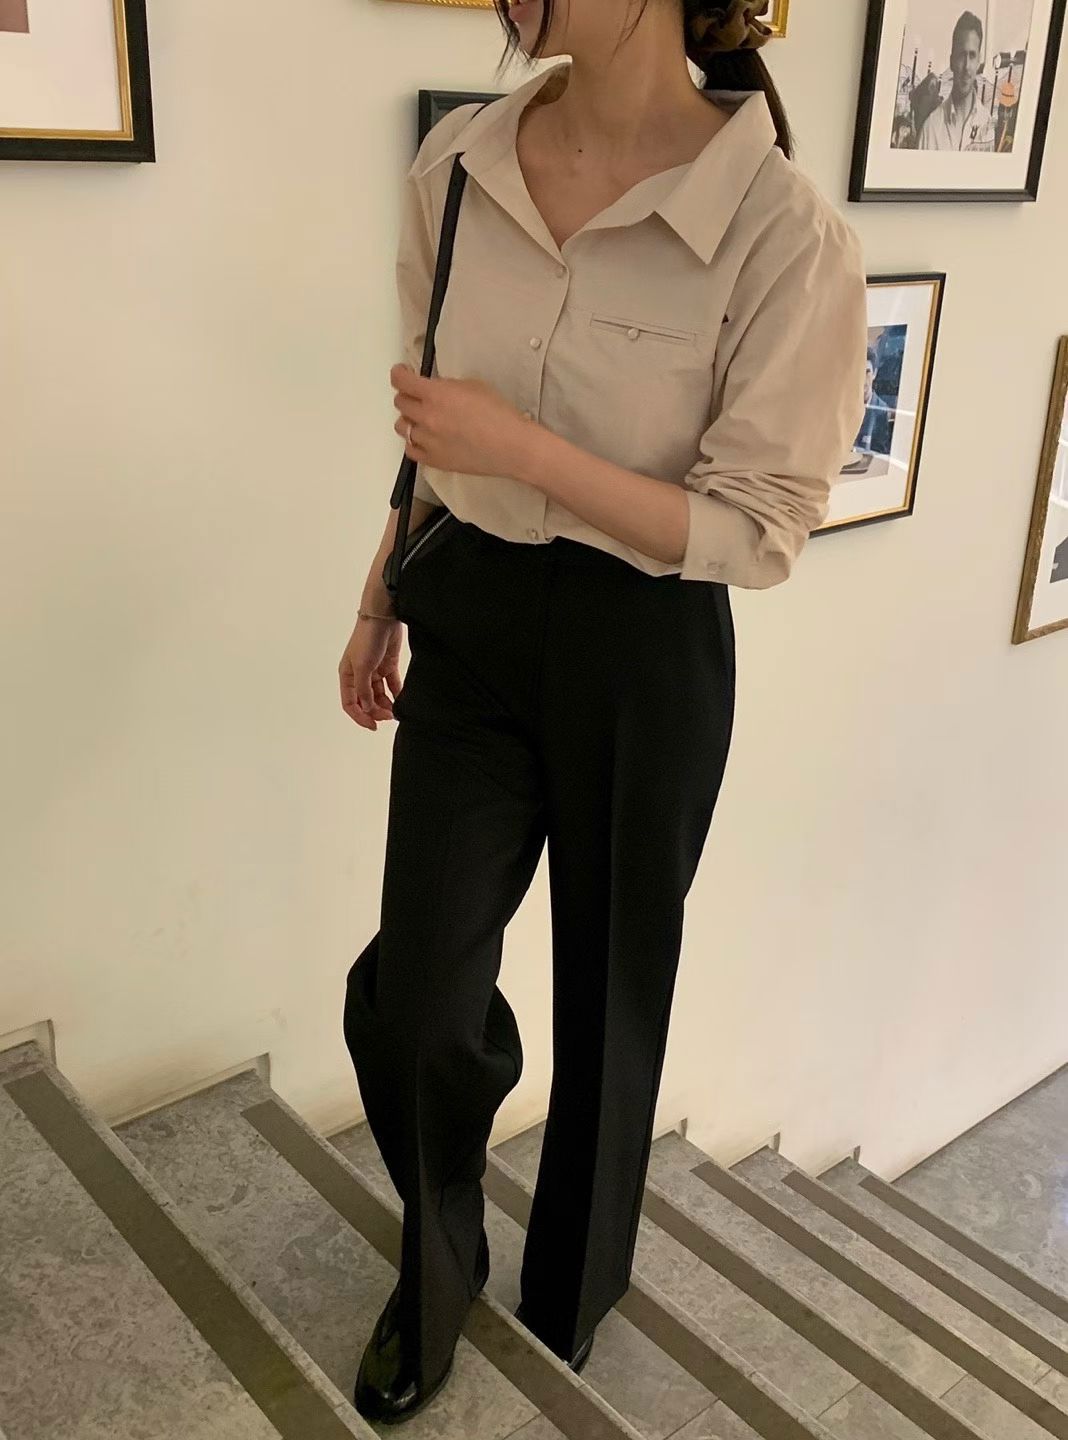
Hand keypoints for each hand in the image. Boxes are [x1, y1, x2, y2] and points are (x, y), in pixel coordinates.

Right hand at [338, 611, 403, 731]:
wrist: (383, 617)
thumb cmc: (367, 639)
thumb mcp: (362, 667)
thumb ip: (363, 690)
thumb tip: (367, 708)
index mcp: (347, 676)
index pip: (350, 703)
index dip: (360, 716)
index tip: (373, 726)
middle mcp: (359, 675)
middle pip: (366, 701)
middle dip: (376, 711)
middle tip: (389, 717)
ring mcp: (374, 670)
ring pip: (379, 695)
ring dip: (386, 704)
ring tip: (396, 711)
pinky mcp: (388, 665)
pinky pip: (392, 685)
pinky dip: (396, 694)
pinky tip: (402, 701)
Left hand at [391, 363, 533, 478]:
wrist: (511, 446)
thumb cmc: (499, 414)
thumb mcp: (473, 386)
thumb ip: (447, 386)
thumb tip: (435, 388)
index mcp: (436, 394)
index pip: (401, 380)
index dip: (399, 374)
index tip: (402, 373)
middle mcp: (427, 417)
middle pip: (400, 402)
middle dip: (407, 395)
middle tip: (417, 396)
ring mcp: (428, 441)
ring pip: (402, 426)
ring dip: (410, 419)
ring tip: (423, 419)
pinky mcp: (433, 460)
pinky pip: (410, 450)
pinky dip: (414, 442)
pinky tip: (424, 438)